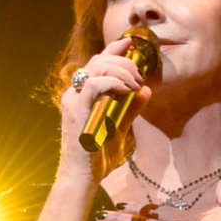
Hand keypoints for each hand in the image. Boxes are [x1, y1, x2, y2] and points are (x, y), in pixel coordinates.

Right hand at [59, 34, 153, 163]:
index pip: (97, 63)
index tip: (132, 43)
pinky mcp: (76, 110)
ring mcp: (73, 100)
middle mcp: (75, 93)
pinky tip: (127, 89)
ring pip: (95, 67)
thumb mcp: (120, 127)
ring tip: (136, 82)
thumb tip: (147, 90)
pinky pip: (93, 84)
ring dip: (120, 70)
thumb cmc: (98, 155)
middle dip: (123, 60)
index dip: (114, 49)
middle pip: (97, 60)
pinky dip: (113, 82)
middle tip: (140, 73)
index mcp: (83, 94)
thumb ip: (132, 109)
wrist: (83, 176)